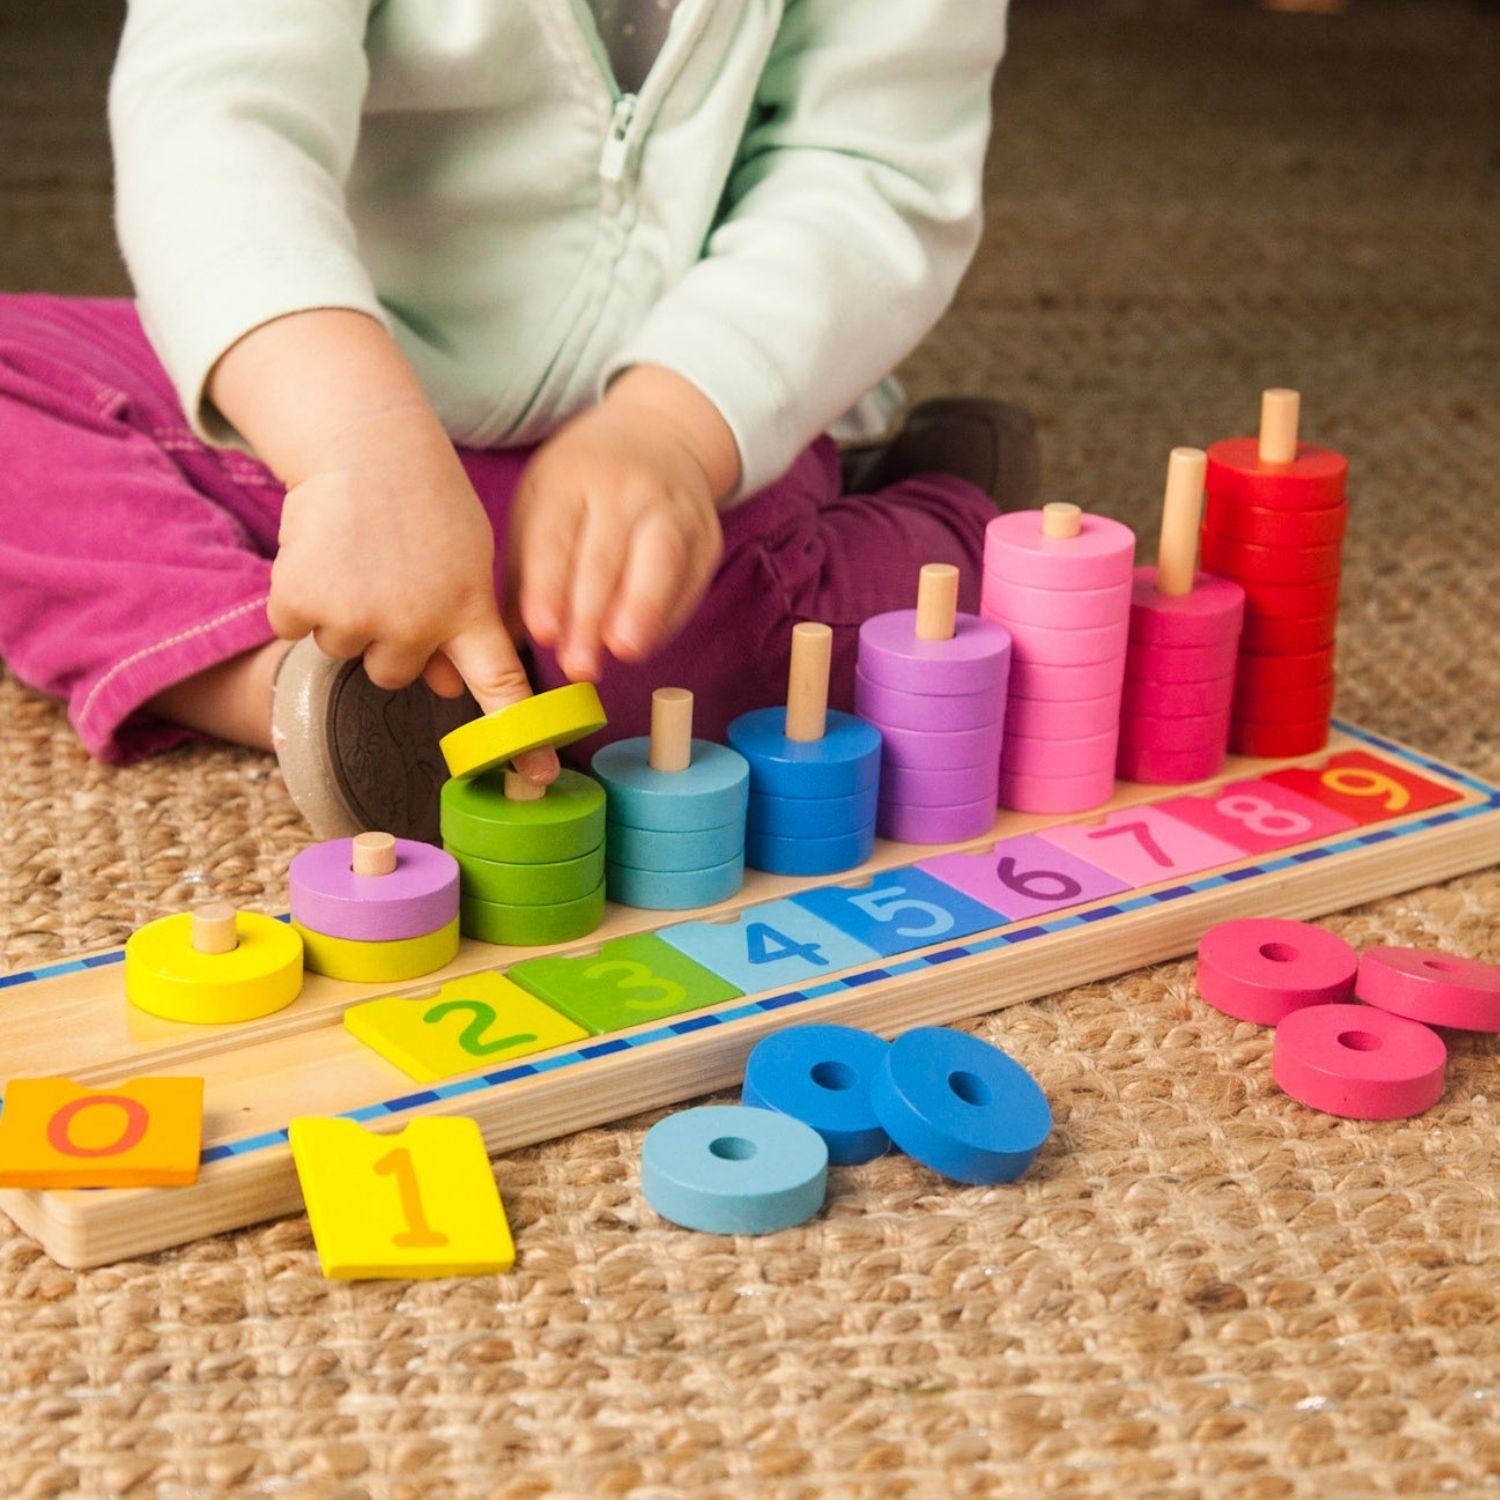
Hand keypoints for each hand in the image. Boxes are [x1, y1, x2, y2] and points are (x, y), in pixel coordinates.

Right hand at [269, 412, 557, 780]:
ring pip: (346, 650)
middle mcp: (416, 623)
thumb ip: (461, 625)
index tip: (535, 774)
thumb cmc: (422, 500)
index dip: (517, 737)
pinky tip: (320, 552)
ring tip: (358, 554)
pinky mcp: (301, 603)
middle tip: (389, 572)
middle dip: (388, 634)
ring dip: (344, 611)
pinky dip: (299, 597)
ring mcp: (358, 617)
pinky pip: (296, 628)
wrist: (363, 443)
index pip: (500, 686)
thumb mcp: (466, 558)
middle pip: (396, 672)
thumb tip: (444, 688)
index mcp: (468, 610)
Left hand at [512, 366, 738, 680]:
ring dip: (641, 612)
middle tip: (578, 665)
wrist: (657, 438)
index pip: (556, 538)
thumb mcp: (540, 505)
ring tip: (623, 652)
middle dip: (591, 616)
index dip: (548, 588)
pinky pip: (689, 580)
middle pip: (606, 557)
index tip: (541, 633)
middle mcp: (625, 487)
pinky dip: (668, 617)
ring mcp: (672, 507)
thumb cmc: (583, 485)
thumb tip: (502, 643)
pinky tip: (646, 645)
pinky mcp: (706, 534)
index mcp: (570, 478)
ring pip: (658, 562)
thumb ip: (524, 573)